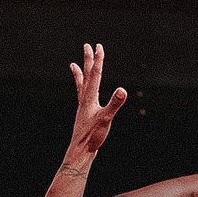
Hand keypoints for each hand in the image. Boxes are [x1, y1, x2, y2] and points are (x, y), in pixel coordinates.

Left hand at [66, 43, 126, 160]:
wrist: (80, 150)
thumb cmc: (92, 136)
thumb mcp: (106, 119)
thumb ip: (114, 104)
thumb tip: (123, 90)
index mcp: (89, 98)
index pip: (95, 75)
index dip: (98, 60)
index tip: (99, 46)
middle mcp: (84, 100)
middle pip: (86, 76)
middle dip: (88, 61)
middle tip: (87, 46)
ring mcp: (83, 107)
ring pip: (81, 85)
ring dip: (80, 74)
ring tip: (74, 65)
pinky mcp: (84, 115)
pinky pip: (82, 97)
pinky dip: (82, 91)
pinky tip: (84, 94)